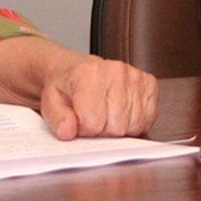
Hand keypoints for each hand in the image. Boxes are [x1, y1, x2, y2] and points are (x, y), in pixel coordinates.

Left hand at [37, 55, 158, 140]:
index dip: (84, 130)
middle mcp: (116, 71)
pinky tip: (123, 113)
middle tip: (94, 119)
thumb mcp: (51, 102)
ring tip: (107, 115)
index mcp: (89, 74)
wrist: (79, 70)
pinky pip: (149, 118)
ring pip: (134, 125)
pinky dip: (136, 123)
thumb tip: (68, 131)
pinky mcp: (150, 84)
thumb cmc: (68, 86)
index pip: (93, 122)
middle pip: (116, 126)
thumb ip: (57, 118)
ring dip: (120, 128)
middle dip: (103, 131)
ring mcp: (135, 77)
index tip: (79, 121)